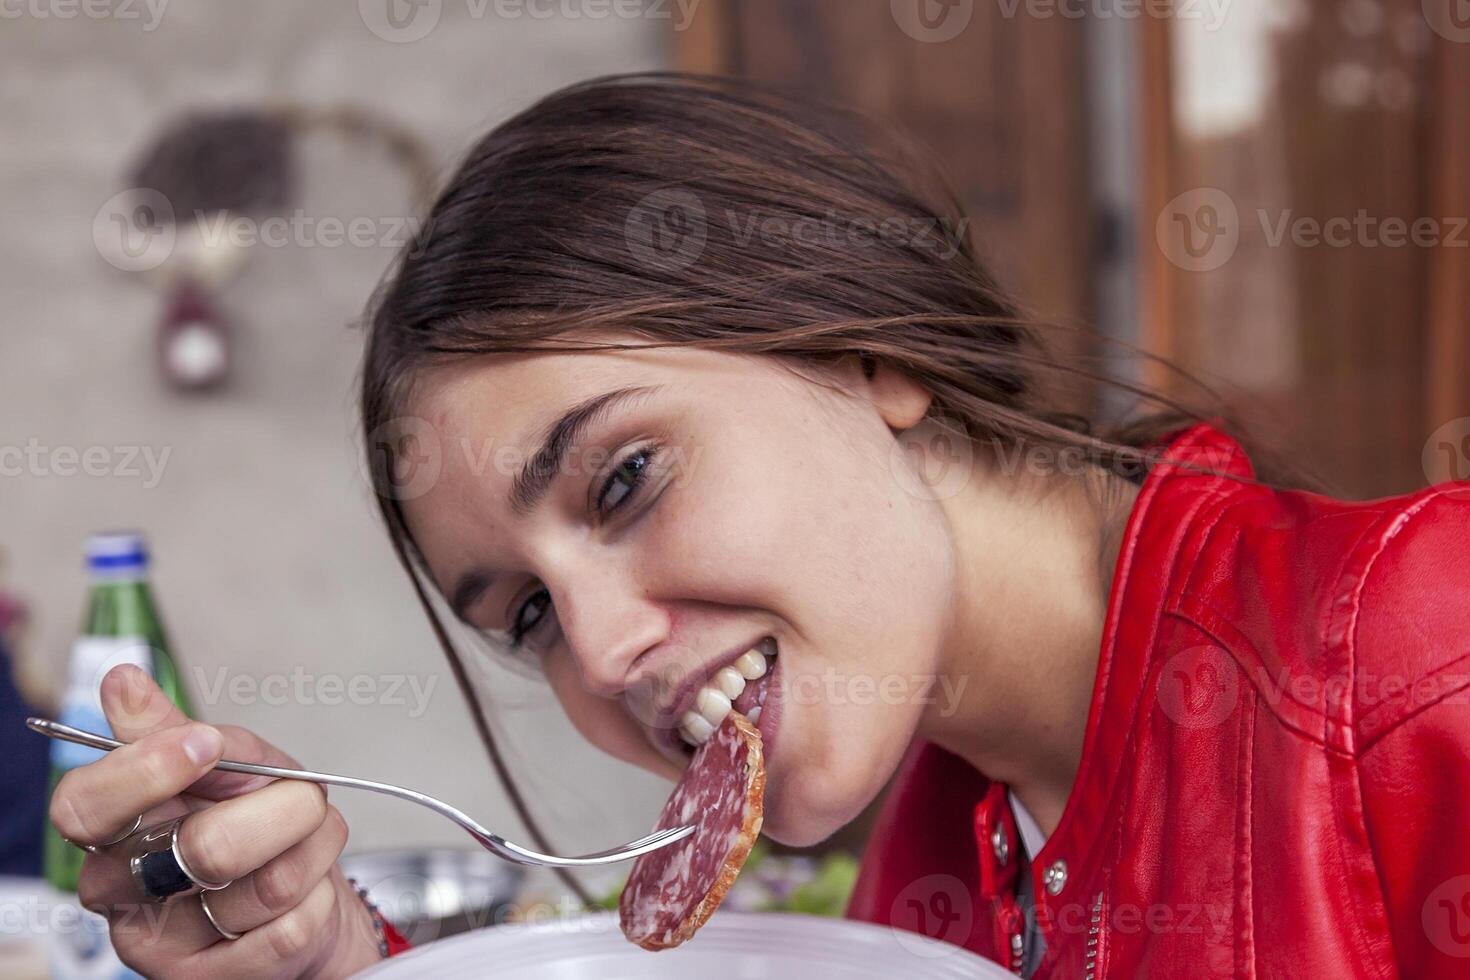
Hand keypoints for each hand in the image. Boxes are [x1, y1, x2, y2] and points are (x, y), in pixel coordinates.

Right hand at [48, 664, 385, 978]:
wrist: (302, 891)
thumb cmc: (253, 821)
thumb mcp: (224, 764)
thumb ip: (174, 730)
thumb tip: (121, 681)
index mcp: (113, 829)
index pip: (84, 807)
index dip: (145, 771)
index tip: (204, 743)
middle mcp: (126, 891)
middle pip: (205, 848)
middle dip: (284, 810)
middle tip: (303, 795)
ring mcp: (167, 944)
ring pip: (266, 887)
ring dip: (314, 848)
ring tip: (307, 839)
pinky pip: (293, 926)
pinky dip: (321, 892)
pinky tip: (307, 888)